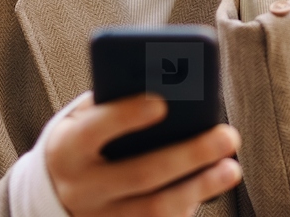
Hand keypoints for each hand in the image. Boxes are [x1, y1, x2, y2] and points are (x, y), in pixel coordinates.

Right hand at [44, 93, 241, 215]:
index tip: (162, 102)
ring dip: (199, 188)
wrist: (59, 195)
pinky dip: (188, 207)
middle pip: (140, 174)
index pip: (92, 131)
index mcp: (65, 149)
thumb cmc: (86, 140)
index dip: (125, 116)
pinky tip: (211, 187)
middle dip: (188, 154)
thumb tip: (166, 85)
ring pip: (155, 209)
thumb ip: (115, 101)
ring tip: (231, 167)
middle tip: (227, 135)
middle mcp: (80, 189)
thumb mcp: (86, 118)